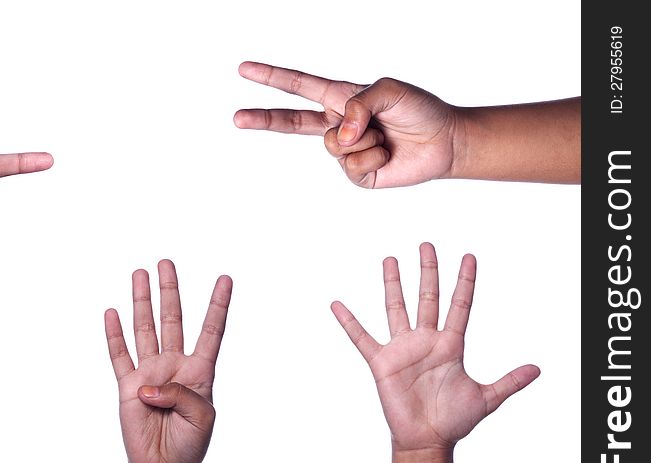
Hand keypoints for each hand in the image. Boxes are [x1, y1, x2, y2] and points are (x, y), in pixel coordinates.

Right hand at [105, 260, 231, 462]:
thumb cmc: (189, 444)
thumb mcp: (201, 417)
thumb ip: (180, 394)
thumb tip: (147, 384)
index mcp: (199, 371)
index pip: (211, 331)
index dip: (218, 305)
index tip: (226, 279)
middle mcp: (174, 365)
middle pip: (172, 319)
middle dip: (170, 291)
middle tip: (166, 262)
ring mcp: (149, 373)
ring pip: (145, 329)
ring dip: (142, 302)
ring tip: (140, 273)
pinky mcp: (127, 386)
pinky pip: (120, 355)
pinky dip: (114, 334)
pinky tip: (112, 312)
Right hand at [234, 61, 459, 188]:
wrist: (443, 141)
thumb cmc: (419, 110)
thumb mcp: (390, 91)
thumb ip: (358, 105)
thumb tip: (340, 134)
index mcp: (340, 98)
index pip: (299, 86)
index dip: (271, 77)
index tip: (244, 69)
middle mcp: (337, 124)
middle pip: (290, 121)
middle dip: (263, 119)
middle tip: (237, 118)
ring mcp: (345, 151)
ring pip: (333, 145)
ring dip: (363, 139)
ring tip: (384, 137)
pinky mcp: (356, 174)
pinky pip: (351, 166)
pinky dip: (372, 158)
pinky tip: (386, 154)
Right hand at [331, 243, 539, 450]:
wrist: (427, 441)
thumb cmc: (454, 421)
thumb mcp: (487, 398)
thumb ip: (510, 382)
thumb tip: (538, 369)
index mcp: (451, 345)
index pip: (460, 305)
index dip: (465, 282)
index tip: (469, 257)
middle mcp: (426, 341)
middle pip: (428, 297)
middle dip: (428, 271)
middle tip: (427, 245)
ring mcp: (402, 349)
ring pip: (397, 308)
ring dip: (394, 284)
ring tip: (390, 259)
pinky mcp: (381, 363)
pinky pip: (361, 338)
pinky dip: (348, 322)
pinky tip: (337, 304)